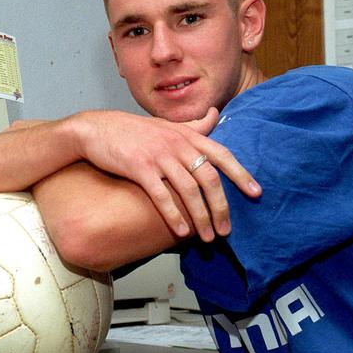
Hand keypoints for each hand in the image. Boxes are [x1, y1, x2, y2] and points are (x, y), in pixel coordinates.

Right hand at [69, 109, 260, 241]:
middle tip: (226, 230)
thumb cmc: (133, 130)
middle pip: (209, 178)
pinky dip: (174, 215)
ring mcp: (158, 155)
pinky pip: (161, 195)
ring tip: (207, 238)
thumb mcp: (166, 125)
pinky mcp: (139, 168)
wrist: (96, 128)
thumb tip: (215, 114)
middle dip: (221, 207)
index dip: (240, 174)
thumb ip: (194, 125)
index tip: (256, 193)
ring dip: (201, 217)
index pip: (221, 154)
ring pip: (189, 190)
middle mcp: (176, 144)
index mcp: (186, 135)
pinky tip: (182, 231)